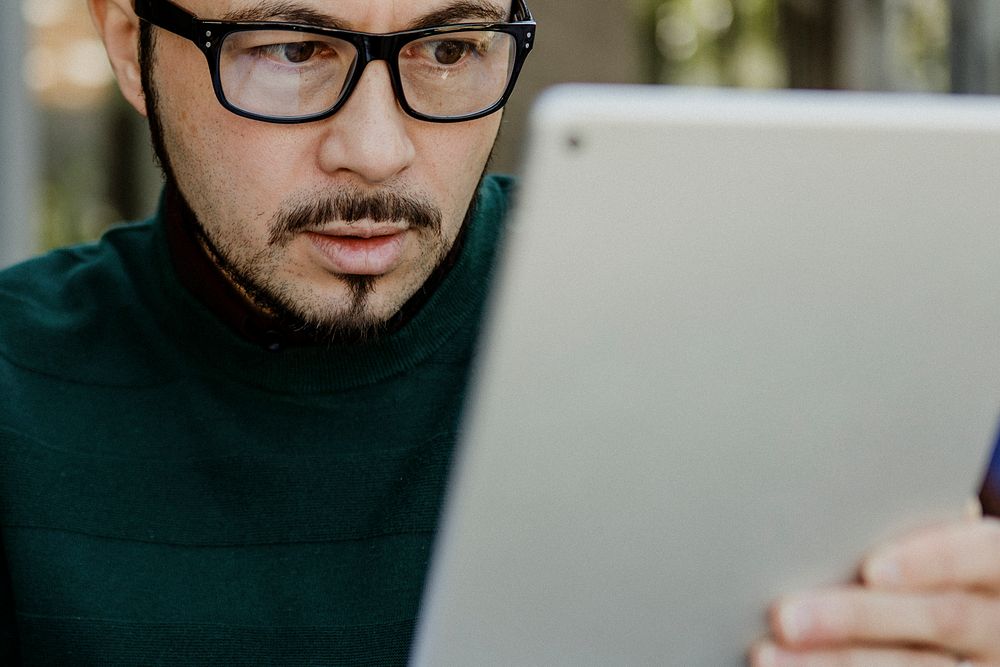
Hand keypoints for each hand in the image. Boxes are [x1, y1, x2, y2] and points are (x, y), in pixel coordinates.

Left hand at [750, 515, 999, 666]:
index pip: (979, 555)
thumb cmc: (924, 562)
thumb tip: (823, 512)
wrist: (974, 621)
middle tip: (785, 616)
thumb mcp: (930, 543)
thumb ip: (897, 528)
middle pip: (940, 619)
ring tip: (766, 654)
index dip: (928, 561)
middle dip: (856, 618)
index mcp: (997, 567)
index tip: (871, 568)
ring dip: (833, 663)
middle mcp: (999, 623)